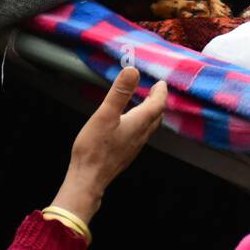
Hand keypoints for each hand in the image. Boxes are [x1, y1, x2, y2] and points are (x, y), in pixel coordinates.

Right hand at [53, 67, 167, 223]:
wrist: (88, 179)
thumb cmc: (95, 148)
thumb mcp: (105, 114)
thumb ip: (119, 92)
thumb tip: (133, 70)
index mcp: (138, 123)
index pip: (157, 105)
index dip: (161, 93)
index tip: (161, 83)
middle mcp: (140, 136)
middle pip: (156, 116)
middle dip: (157, 102)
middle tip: (155, 91)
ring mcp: (133, 147)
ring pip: (149, 127)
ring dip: (150, 114)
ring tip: (144, 105)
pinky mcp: (125, 154)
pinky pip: (139, 135)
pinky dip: (141, 124)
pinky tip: (129, 125)